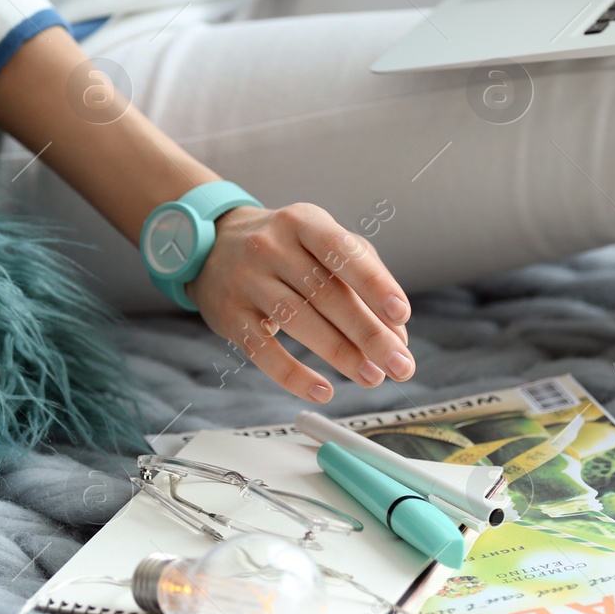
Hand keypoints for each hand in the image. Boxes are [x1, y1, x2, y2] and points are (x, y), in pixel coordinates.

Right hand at [188, 203, 414, 402]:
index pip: (343, 252)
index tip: (402, 315)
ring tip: (372, 377)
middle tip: (400, 366)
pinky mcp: (229, 316)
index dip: (374, 284)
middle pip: (326, 294)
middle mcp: (272, 247)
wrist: (212, 245)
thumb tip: (397, 335)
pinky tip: (324, 391)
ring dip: (341, 355)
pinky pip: (263, 351)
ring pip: (297, 322)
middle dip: (369, 334)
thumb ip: (364, 281)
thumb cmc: (287, 249)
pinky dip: (294, 375)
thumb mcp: (323, 245)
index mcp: (304, 223)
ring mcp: (247, 280)